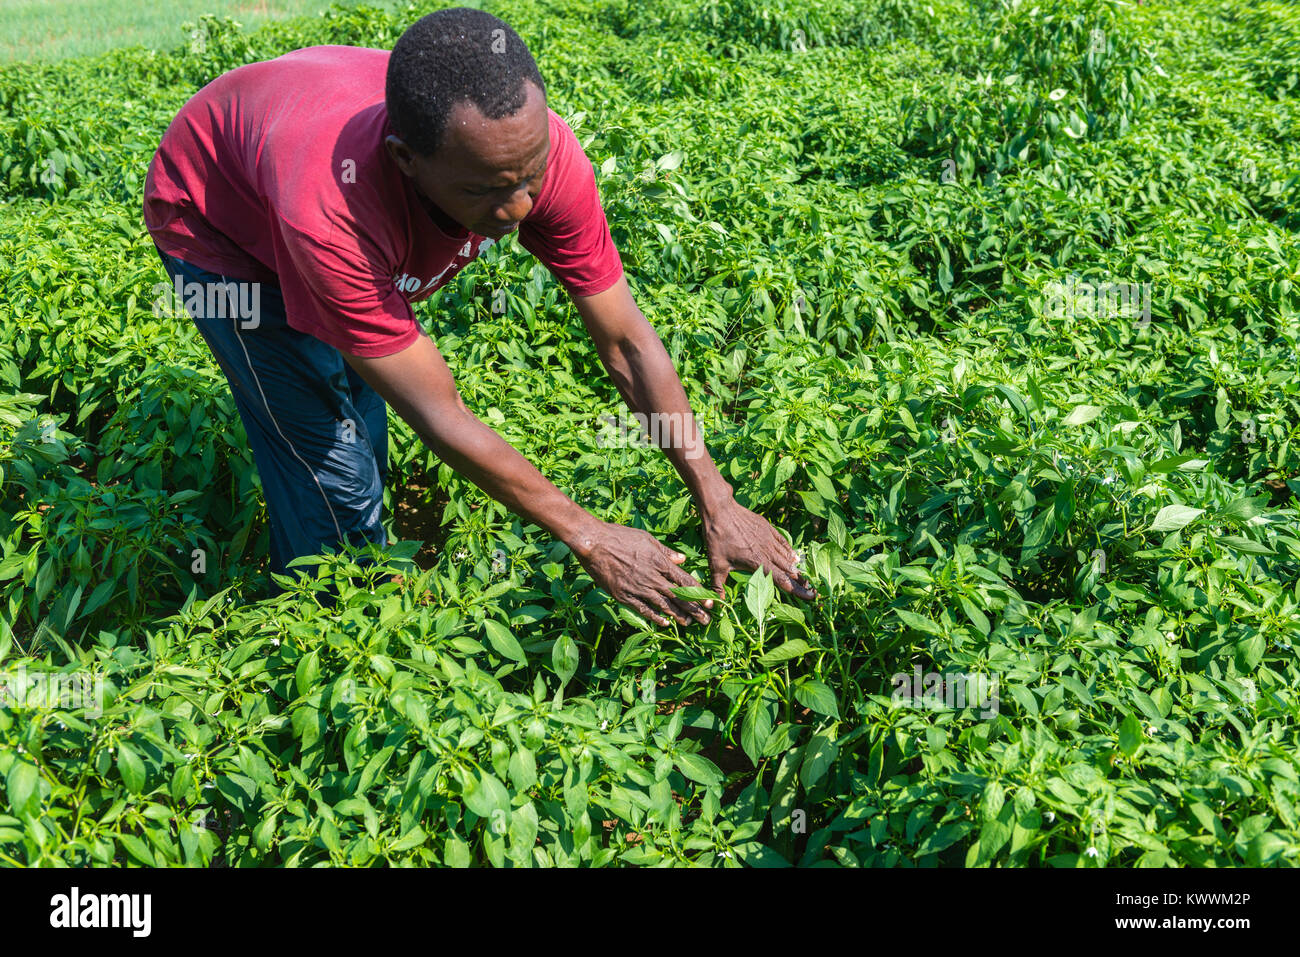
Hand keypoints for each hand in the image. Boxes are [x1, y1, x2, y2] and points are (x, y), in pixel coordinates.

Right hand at [572, 521, 712, 626]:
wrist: (594, 543)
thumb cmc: (620, 536)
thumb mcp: (647, 539)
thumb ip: (666, 552)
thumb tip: (683, 560)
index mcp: (660, 562)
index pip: (685, 581)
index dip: (699, 594)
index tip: (710, 603)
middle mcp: (652, 578)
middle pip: (679, 597)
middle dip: (694, 610)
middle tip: (707, 621)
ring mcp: (638, 588)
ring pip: (664, 606)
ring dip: (679, 616)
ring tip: (690, 624)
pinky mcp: (624, 596)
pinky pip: (644, 609)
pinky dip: (655, 617)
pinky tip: (665, 623)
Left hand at [702, 501, 813, 600]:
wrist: (720, 510)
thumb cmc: (717, 538)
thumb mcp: (716, 565)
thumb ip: (717, 586)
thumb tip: (714, 604)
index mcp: (758, 562)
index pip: (783, 580)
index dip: (798, 590)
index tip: (810, 596)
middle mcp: (768, 551)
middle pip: (790, 570)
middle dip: (802, 581)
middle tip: (812, 589)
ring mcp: (769, 539)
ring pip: (788, 556)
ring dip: (796, 568)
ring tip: (804, 577)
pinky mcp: (768, 529)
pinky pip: (784, 543)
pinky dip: (790, 551)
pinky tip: (794, 557)